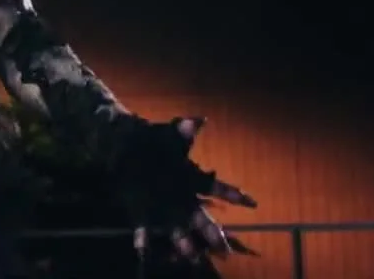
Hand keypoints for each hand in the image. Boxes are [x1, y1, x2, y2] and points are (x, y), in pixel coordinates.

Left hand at [125, 117, 257, 263]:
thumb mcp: (169, 136)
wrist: (121, 146)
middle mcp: (181, 196)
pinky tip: (143, 249)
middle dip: (211, 233)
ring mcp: (163, 206)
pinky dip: (145, 238)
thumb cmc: (150, 141)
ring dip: (184, 240)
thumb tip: (197, 120)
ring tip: (190, 253)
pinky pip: (146, 227)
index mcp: (190, 178)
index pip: (215, 187)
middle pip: (200, 217)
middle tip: (224, 249)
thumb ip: (183, 130)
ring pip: (178, 228)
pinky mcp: (143, 210)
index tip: (251, 202)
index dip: (233, 194)